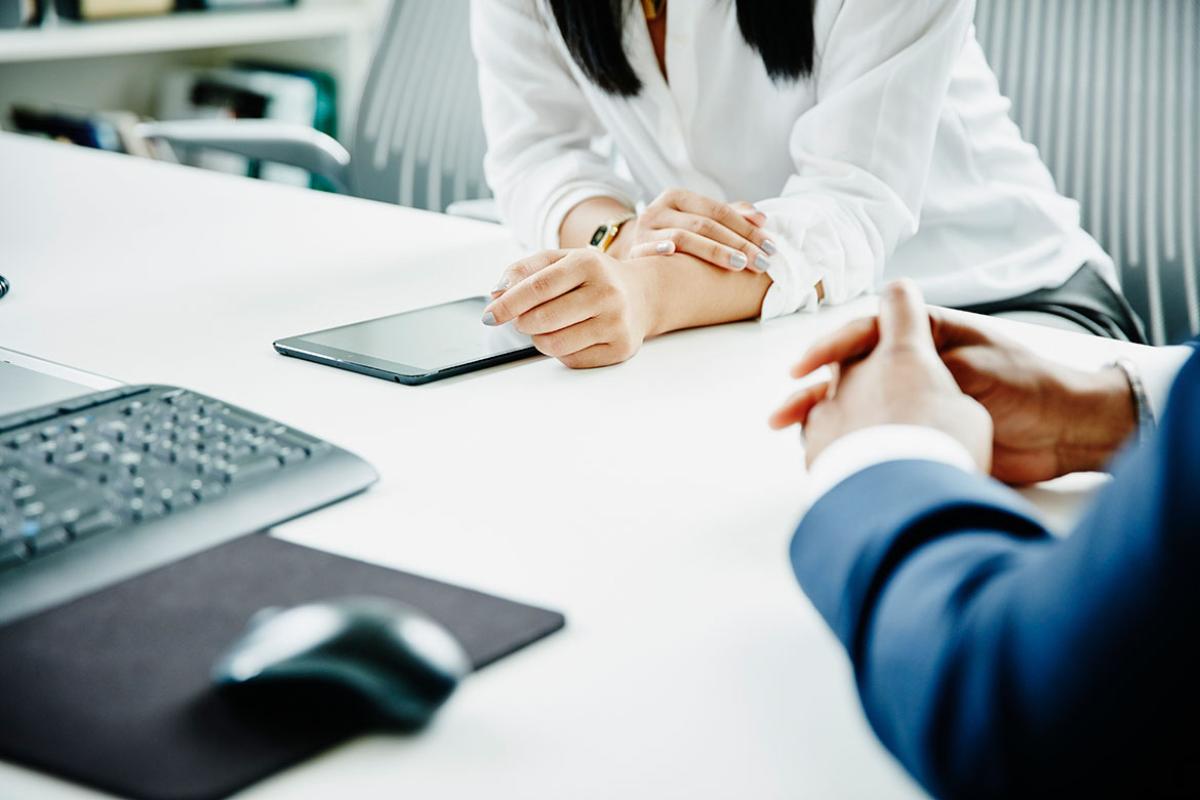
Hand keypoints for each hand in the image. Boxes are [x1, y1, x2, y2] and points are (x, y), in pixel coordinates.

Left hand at [483, 249, 654, 368]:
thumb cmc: (594, 278)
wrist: (643, 295)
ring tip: (545, 327)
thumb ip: (525, 270)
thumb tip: (497, 292)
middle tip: (521, 320)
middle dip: (521, 323)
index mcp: (589, 263)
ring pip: (554, 344)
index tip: (488, 315)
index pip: (537, 288)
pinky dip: (560, 351)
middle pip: (543, 319)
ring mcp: (616, 323)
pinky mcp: (620, 348)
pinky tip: (570, 336)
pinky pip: (571, 359)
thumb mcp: (561, 261)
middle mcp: (607, 293)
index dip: (507, 304)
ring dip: (538, 339)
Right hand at [609, 189, 775, 272]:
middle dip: (738, 244)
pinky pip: (648, 251)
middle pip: (706, 224)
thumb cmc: (674, 236)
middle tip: (762, 262)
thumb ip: (730, 217)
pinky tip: (674, 251)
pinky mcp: (633, 251)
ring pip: (683, 237)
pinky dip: (660, 250)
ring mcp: (644, 230)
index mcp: (678, 197)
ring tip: (740, 265)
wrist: (631, 250)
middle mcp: (659, 208)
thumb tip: (762, 219)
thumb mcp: (699, 221)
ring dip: (714, 251)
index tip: (770, 246)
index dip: (747, 228)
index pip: (719, 210)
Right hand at [772, 298, 1136, 483]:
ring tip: (793, 442)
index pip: (864, 332)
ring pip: (854, 408)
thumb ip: (925, 353)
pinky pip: (875, 438)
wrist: (1065, 435)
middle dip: (813, 391)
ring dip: (821, 422)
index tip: (802, 367)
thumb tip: (881, 336)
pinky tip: (827, 460)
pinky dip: (849, 447)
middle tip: (782, 415)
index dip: (830, 348)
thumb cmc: (1027, 385)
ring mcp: (914, 402)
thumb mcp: (972, 361)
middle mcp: (913, 365)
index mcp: (925, 336)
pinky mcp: (921, 437)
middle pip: (849, 372)